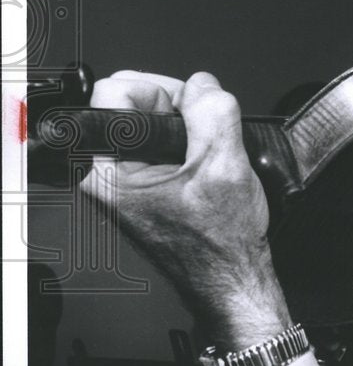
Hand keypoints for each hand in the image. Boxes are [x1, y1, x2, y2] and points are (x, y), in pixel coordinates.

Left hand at [80, 70, 291, 349]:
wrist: (232, 280)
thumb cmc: (219, 246)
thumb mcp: (224, 166)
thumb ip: (213, 113)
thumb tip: (206, 85)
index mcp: (108, 171)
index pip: (116, 90)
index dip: (163, 92)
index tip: (192, 112)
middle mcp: (107, 173)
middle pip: (133, 100)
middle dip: (178, 108)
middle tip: (205, 139)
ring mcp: (124, 179)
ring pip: (152, 118)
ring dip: (189, 127)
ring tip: (208, 159)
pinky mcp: (143, 183)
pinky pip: (163, 140)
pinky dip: (191, 143)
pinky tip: (206, 167)